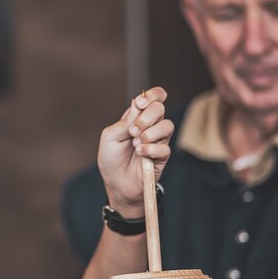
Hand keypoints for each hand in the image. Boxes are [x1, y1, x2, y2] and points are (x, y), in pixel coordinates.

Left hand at [97, 87, 173, 217]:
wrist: (116, 183)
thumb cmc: (111, 159)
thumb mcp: (109, 137)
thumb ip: (124, 121)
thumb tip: (138, 106)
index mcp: (136, 117)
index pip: (153, 98)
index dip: (152, 95)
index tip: (140, 103)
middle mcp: (150, 126)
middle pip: (160, 108)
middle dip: (147, 116)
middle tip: (133, 130)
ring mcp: (158, 141)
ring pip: (167, 126)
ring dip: (150, 133)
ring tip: (136, 144)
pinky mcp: (162, 157)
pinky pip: (164, 148)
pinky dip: (150, 149)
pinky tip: (140, 153)